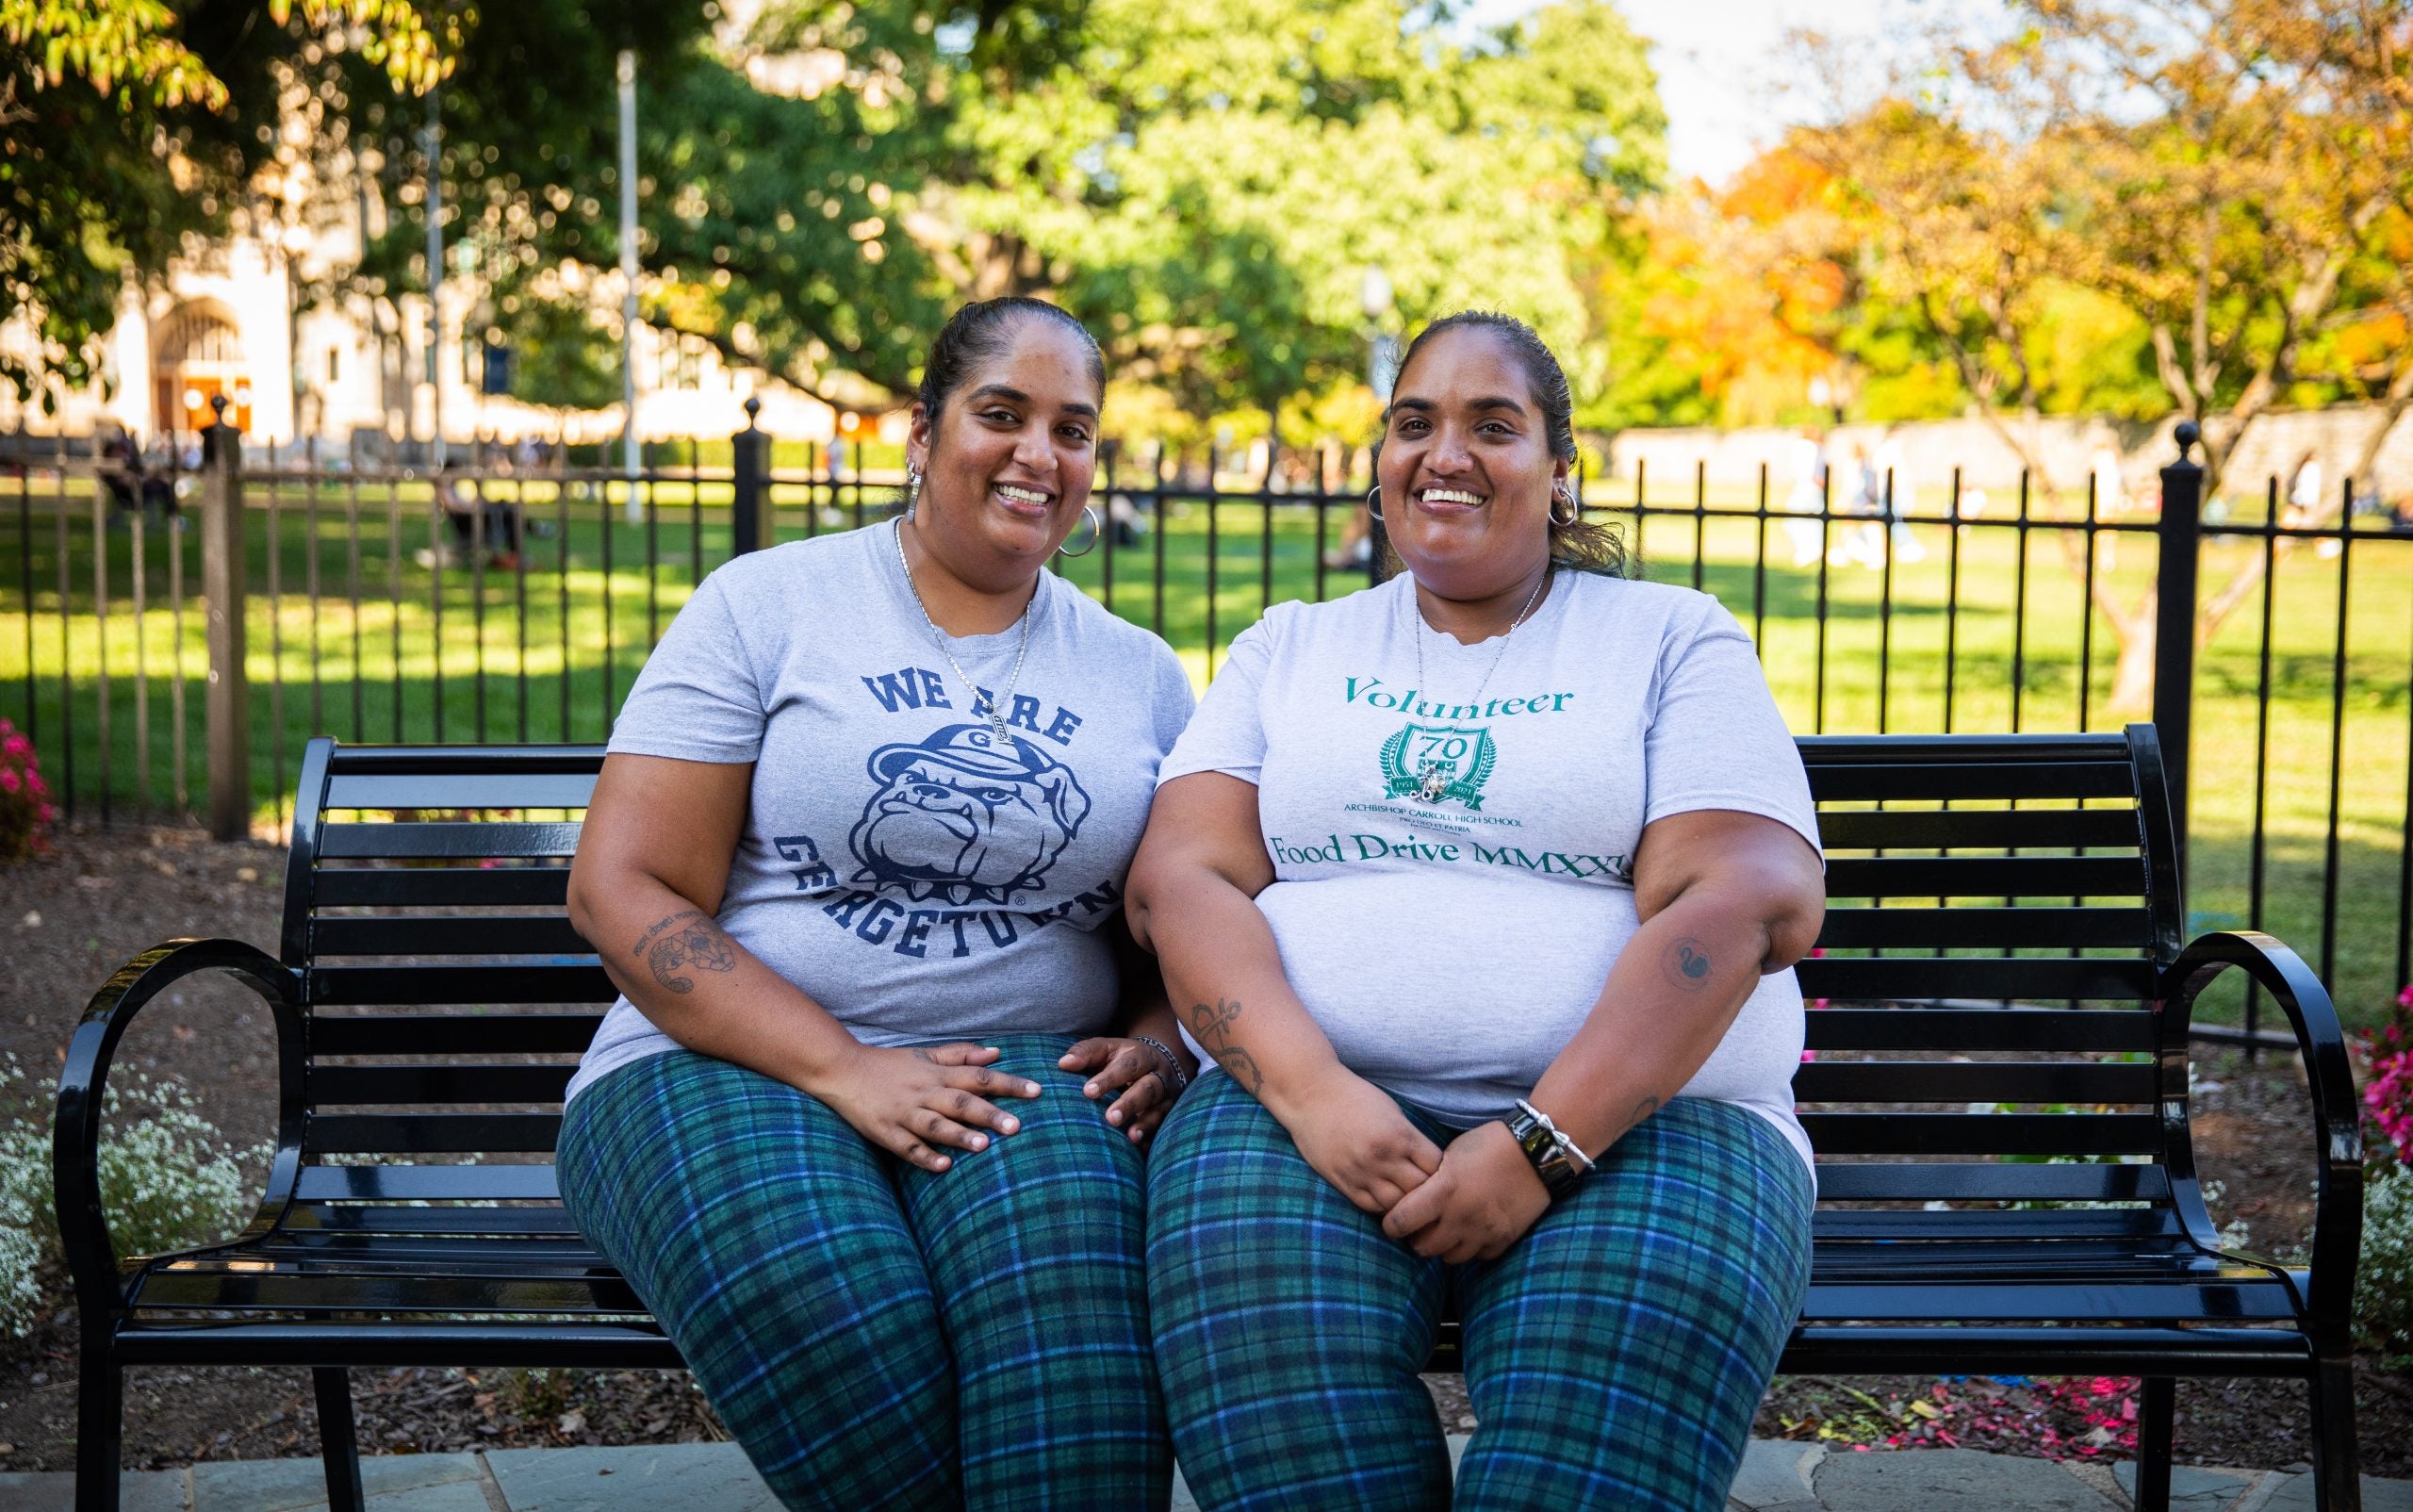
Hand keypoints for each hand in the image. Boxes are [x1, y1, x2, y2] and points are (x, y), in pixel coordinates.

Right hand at [813, 1042, 1040, 1173]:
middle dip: (989, 1114)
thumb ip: (960, 1055)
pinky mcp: (884, 1131)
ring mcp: (904, 1113)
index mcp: (937, 1074)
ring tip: (984, 1145)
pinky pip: (907, 1147)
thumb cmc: (889, 1065)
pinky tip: (943, 1166)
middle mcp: (924, 1092)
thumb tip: (997, 1053)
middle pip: (961, 1102)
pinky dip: (925, 1156)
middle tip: (1017, 1126)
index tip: (1037, 1092)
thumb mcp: (925, 1054)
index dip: (1009, 1084)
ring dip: (959, 1135)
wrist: (842, 1069)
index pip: (980, 1078)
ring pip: (935, 1125)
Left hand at [1061, 1036, 1190, 1143]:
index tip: (1088, 1092)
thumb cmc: (1123, 1059)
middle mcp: (1157, 1076)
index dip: (1108, 1079)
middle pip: (1146, 1089)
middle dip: (1129, 1104)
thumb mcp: (1107, 1049)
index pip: (1126, 1066)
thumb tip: (1064, 1063)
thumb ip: (1086, 1053)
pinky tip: (1140, 1150)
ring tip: (1131, 1137)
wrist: (1161, 1063)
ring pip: (1158, 1111)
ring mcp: (1165, 1098)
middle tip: (1110, 1118)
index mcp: (1140, 1056)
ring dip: (1145, 1124)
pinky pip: (1162, 1129)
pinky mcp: (1168, 1116)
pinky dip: (1151, 1140)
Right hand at [1276, 1067, 1442, 1214]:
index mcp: (1399, 1135)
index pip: (1436, 1167)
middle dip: (1427, 1190)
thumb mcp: (1391, 1110)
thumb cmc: (1354, 1097)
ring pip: (1397, 1205)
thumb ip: (1410, 1137)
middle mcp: (1382, 1157)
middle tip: (1427, 1189)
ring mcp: (1361, 1172)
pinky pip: (1371, 1207)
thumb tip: (1431, 1163)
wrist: (1309, 1095)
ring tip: (1407, 1197)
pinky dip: (1383, 1206)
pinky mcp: (1342, 1181)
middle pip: (1420, 1190)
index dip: (1441, 1171)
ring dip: (1405, 1203)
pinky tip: (1386, 1198)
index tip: (1438, 1170)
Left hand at [1380, 1120, 1550, 1261]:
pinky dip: (1473, 1248)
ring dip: (1445, 1246)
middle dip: (1417, 1239)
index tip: (1393, 1222)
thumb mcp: (1450, 1154)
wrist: (1536, 1151)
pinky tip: (1473, 1231)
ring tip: (1448, 1230)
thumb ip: (1432, 1182)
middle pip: (1423, 1247)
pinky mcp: (1505, 1239)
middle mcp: (1461, 1216)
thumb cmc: (1489, 1144)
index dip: (1391, 1225)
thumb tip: (1414, 1201)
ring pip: (1450, 1258)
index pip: (1401, 1222)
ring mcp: (1484, 1231)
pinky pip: (1479, 1257)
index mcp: (1443, 1191)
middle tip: (1420, 1228)